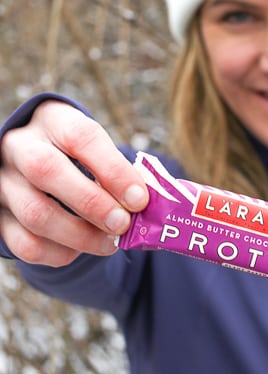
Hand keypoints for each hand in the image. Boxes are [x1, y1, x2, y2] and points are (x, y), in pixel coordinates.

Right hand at [0, 100, 147, 266]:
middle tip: (123, 224)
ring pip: (35, 213)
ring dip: (80, 235)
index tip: (140, 199)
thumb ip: (119, 172)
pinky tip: (81, 250)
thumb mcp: (97, 150)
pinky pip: (26, 244)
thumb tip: (146, 206)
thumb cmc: (79, 156)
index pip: (80, 137)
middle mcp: (18, 147)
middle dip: (92, 203)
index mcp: (52, 120)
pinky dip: (60, 253)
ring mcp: (3, 183)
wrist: (34, 165)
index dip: (113, 170)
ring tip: (110, 243)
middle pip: (46, 170)